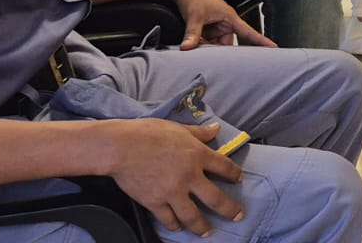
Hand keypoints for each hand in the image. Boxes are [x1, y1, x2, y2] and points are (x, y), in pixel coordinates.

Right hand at [102, 119, 245, 234]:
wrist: (122, 148)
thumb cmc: (149, 133)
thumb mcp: (179, 128)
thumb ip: (199, 132)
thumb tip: (216, 128)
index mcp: (198, 155)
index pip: (224, 167)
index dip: (234, 174)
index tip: (239, 179)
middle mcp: (189, 176)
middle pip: (215, 198)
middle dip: (229, 210)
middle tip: (238, 217)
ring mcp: (172, 192)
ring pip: (193, 216)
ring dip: (202, 226)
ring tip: (208, 232)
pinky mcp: (155, 203)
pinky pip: (168, 219)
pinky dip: (174, 225)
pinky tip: (177, 227)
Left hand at [173, 0, 275, 48]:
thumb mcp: (195, 16)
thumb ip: (192, 33)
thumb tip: (188, 48)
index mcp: (229, 17)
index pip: (249, 32)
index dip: (261, 40)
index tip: (273, 47)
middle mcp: (224, 23)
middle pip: (227, 45)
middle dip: (219, 52)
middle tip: (213, 60)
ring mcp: (215, 27)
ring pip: (215, 46)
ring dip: (208, 49)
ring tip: (198, 50)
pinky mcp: (206, 30)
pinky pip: (207, 43)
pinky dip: (201, 47)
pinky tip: (194, 46)